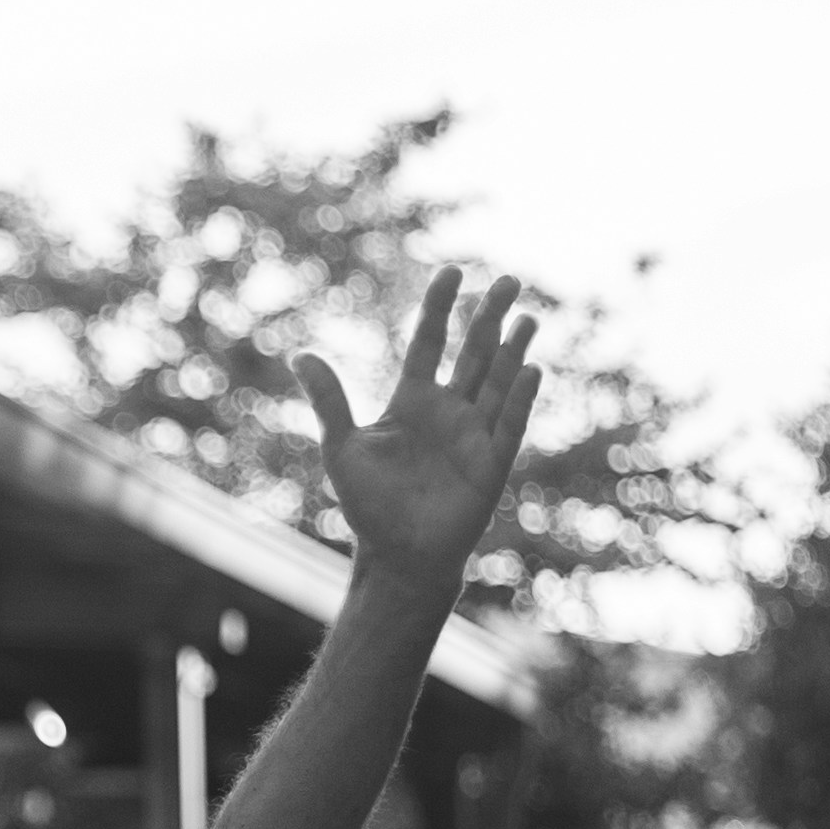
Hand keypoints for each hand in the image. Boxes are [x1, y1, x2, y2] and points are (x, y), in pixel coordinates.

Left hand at [296, 268, 542, 590]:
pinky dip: (517, 399)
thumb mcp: (342, 447)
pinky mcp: (492, 464)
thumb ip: (329, 400)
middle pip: (474, 353)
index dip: (441, 308)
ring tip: (527, 316)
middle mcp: (449, 410)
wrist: (397, 556)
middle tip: (509, 279)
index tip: (453, 272)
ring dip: (512, 350)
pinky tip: (529, 370)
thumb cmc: (369, 504)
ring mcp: (474, 435)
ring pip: (497, 382)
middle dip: (490, 317)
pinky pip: (508, 425)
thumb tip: (300, 355)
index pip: (430, 343)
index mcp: (413, 400)